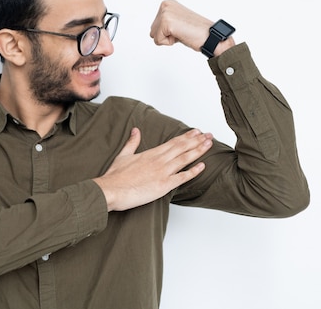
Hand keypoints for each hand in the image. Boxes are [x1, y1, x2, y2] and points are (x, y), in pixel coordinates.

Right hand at [93, 128, 212, 210]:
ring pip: (185, 159)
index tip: (196, 132)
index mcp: (151, 153)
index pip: (173, 142)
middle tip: (209, 135)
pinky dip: (193, 171)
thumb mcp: (123, 155)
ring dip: (198, 151)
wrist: (111, 190)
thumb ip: (132, 142)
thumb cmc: (115, 176)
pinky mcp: (163, 185)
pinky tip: (202, 166)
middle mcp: (159, 160)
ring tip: (209, 144)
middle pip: (182, 147)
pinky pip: (182, 177)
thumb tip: (136, 130)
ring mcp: (163, 172)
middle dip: (197, 140)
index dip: (187, 137)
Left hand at [149, 0, 234, 55]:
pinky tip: (181, 35)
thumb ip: (166, 23)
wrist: (210, 36)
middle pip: (152, 30)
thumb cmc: (196, 31)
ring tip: (182, 33)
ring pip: (154, 36)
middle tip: (182, 31)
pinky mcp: (166, 22)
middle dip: (166, 36)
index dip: (167, 32)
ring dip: (168, 39)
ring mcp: (166, 13)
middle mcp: (165, 5)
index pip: (154, 26)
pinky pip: (158, 41)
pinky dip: (170, 42)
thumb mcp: (177, 22)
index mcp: (167, 3)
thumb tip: (153, 32)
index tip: (181, 28)